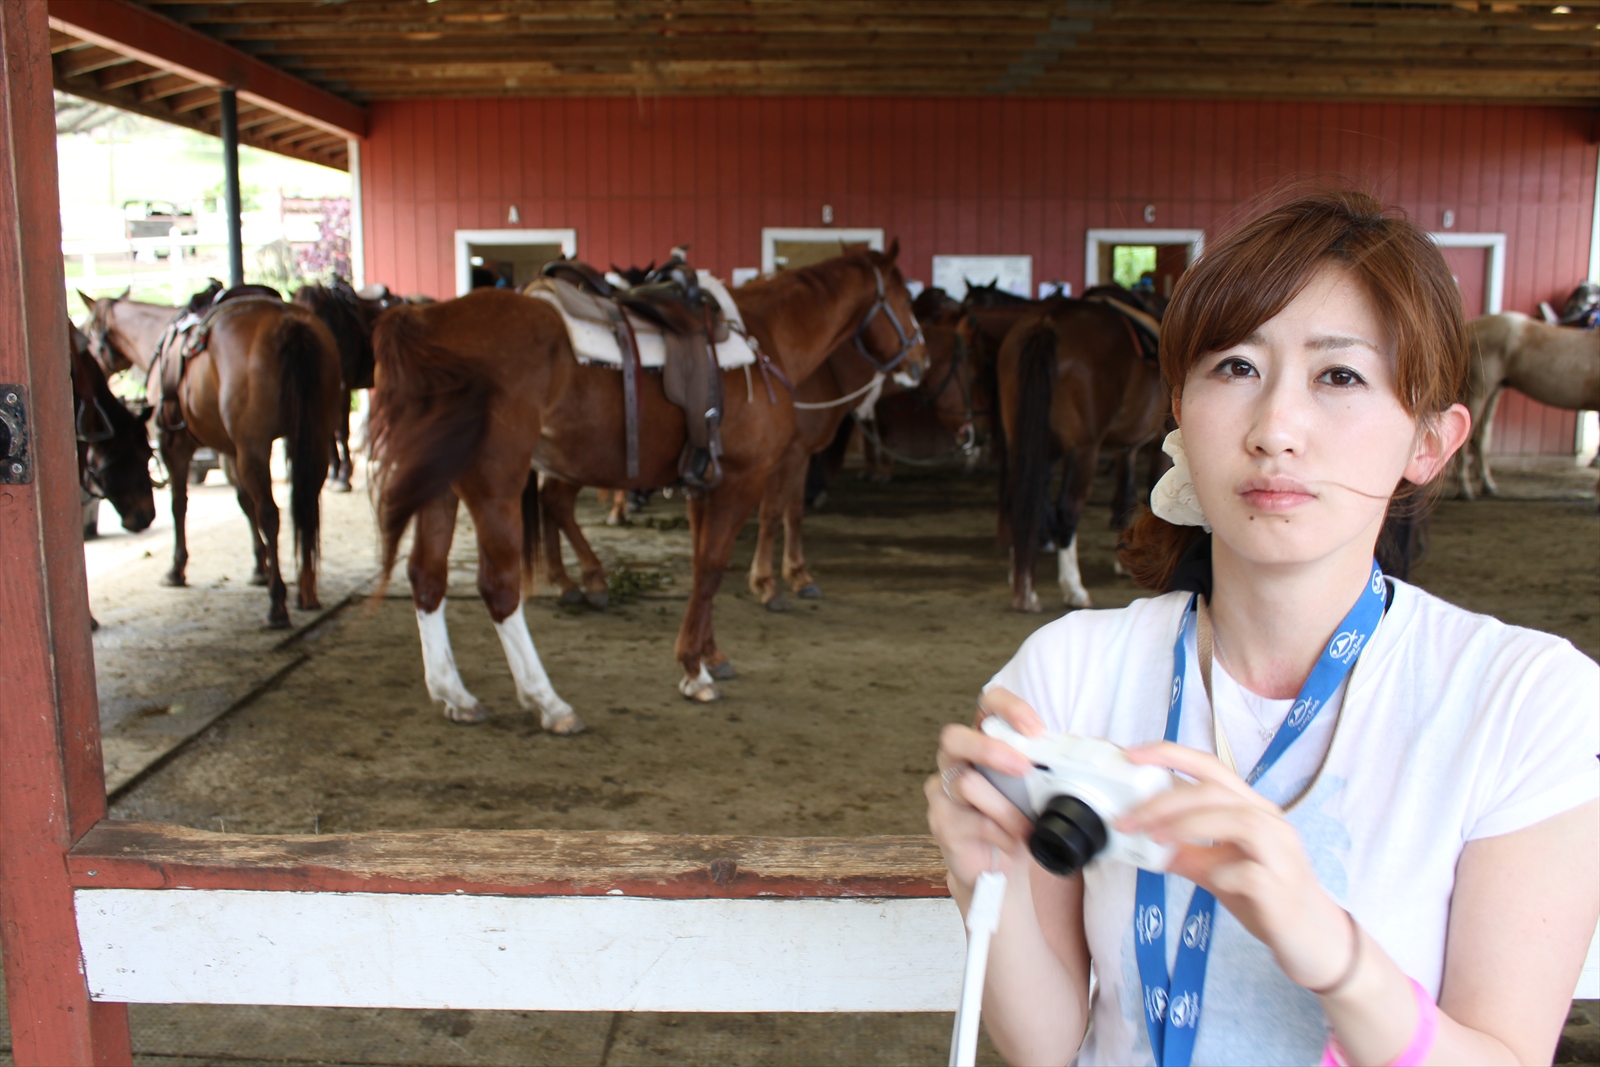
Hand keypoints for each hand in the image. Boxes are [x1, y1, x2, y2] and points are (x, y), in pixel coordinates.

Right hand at [925, 688, 1044, 892]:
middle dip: (989, 749)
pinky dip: (1000, 833)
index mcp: (985, 740)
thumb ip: (1054, 769)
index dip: (1008, 707)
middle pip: (954, 737)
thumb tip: (1096, 757)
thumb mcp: (1042, 790)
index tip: (1036, 729)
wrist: (1003, 871)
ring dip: (1005, 807)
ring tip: (1029, 827)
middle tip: (1023, 768)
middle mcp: (958, 760)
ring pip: (965, 784)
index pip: (987, 705)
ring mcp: (945, 791)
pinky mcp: (943, 823)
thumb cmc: (1023, 820)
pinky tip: (1015, 843)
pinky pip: (971, 821)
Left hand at [1119, 742, 1353, 990]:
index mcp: (1252, 809)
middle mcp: (1270, 822)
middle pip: (1216, 791)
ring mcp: (1281, 854)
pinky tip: (1211, 882)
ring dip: (1190, 826)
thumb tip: (1141, 839)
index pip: (1211, 768)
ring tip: (1156, 840)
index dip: (1170, 755)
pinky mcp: (1283, 888)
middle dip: (1165, 800)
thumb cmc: (1267, 898)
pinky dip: (1222, 873)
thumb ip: (1184, 851)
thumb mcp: (1216, 870)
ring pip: (1240, 820)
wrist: (1313, 941)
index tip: (1131, 755)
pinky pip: (1250, 873)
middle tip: (1128, 819)